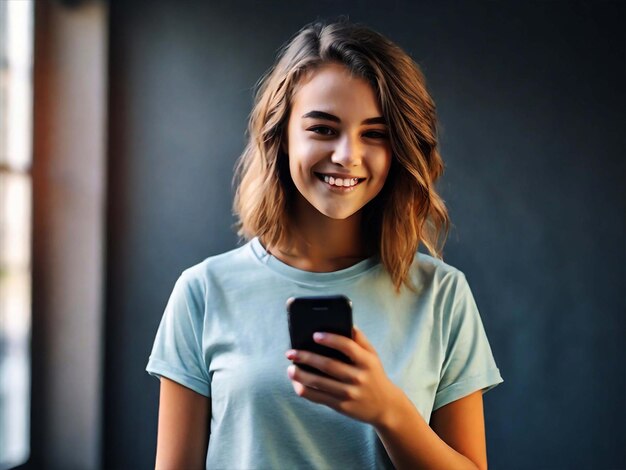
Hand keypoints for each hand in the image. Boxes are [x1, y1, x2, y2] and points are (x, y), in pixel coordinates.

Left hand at [285, 326, 402, 426]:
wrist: (385, 406)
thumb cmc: (374, 374)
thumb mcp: (372, 355)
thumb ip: (359, 339)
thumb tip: (344, 321)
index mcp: (366, 361)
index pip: (348, 347)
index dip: (331, 339)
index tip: (315, 335)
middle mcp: (358, 377)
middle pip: (328, 365)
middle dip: (306, 357)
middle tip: (290, 352)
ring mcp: (350, 393)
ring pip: (320, 383)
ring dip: (301, 375)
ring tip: (290, 368)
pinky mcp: (342, 406)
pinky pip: (319, 398)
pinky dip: (305, 390)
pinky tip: (297, 383)